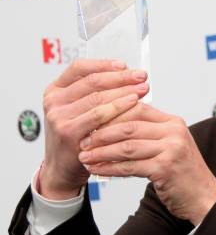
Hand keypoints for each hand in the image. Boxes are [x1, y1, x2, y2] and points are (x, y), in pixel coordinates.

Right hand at [40, 59, 148, 199]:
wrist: (63, 169)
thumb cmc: (77, 138)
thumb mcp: (79, 112)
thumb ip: (94, 95)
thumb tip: (127, 77)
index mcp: (55, 90)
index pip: (79, 68)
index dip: (104, 64)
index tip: (125, 65)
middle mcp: (54, 101)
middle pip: (92, 81)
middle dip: (121, 77)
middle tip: (141, 76)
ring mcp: (59, 116)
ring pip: (97, 97)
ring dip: (124, 91)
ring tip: (142, 89)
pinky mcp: (68, 132)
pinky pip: (98, 116)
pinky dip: (118, 108)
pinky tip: (133, 104)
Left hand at [77, 104, 215, 225]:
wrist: (204, 198)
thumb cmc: (184, 175)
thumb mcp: (169, 147)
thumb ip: (149, 134)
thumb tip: (114, 125)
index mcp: (173, 122)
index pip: (136, 108)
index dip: (111, 114)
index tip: (90, 122)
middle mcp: (174, 132)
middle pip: (129, 125)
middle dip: (101, 133)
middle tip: (82, 140)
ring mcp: (171, 149)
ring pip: (127, 146)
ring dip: (102, 152)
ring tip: (85, 157)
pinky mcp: (166, 168)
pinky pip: (130, 167)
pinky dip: (110, 168)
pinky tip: (98, 170)